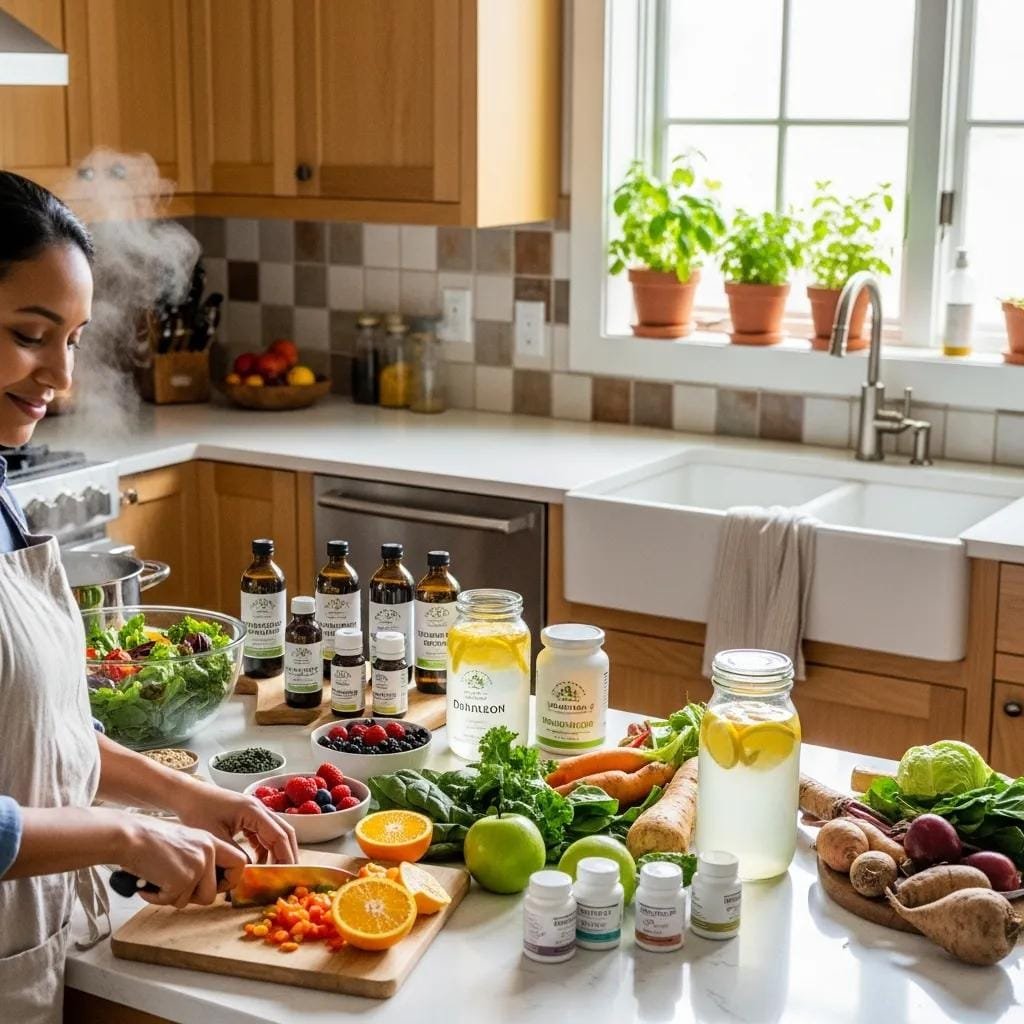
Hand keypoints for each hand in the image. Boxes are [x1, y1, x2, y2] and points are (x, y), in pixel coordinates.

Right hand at [118, 813, 248, 908]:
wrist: (130, 836)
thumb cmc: (149, 841)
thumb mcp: (184, 843)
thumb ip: (199, 859)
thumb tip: (206, 885)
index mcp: (211, 841)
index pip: (239, 862)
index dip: (230, 880)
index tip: (216, 887)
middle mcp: (208, 852)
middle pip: (214, 892)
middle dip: (196, 898)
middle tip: (176, 891)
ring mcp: (197, 865)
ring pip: (193, 900)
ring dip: (173, 897)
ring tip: (158, 881)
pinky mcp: (183, 879)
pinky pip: (172, 901)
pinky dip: (157, 897)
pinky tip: (148, 883)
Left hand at [171, 784, 297, 864]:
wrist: (188, 795)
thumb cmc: (198, 812)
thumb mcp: (216, 838)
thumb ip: (236, 855)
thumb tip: (252, 871)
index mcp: (254, 811)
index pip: (279, 836)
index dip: (285, 857)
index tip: (288, 876)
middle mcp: (260, 809)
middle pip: (285, 833)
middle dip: (288, 855)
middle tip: (287, 877)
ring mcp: (256, 812)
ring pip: (276, 834)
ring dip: (278, 853)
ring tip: (273, 874)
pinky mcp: (249, 817)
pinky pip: (264, 835)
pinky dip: (265, 850)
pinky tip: (258, 864)